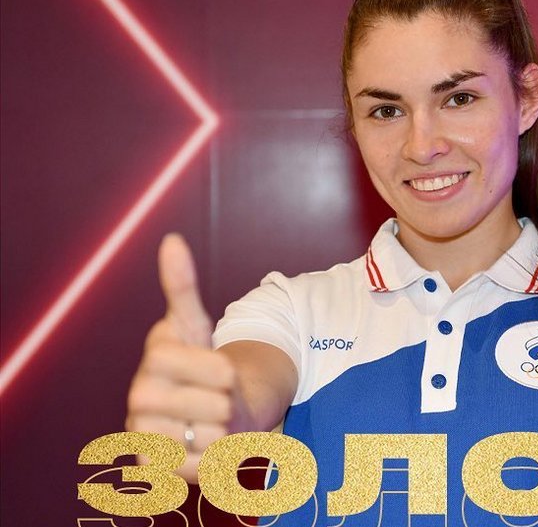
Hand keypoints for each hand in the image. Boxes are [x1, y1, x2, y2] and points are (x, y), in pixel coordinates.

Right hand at [126, 234, 240, 482]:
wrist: (205, 410)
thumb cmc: (204, 366)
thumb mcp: (197, 324)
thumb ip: (182, 286)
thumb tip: (171, 240)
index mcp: (153, 359)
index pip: (195, 364)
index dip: (217, 368)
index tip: (225, 369)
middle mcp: (140, 397)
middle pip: (211, 407)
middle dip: (227, 403)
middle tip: (222, 400)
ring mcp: (144, 434)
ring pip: (211, 440)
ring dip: (225, 431)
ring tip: (213, 421)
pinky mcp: (155, 468)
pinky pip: (203, 468)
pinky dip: (216, 458)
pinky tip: (205, 444)